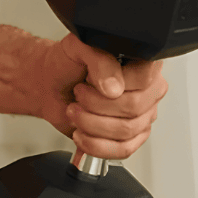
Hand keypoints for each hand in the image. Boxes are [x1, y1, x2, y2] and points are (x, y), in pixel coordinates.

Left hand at [35, 33, 166, 159]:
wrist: (50, 83)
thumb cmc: (66, 63)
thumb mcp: (78, 47)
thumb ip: (98, 59)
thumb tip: (114, 87)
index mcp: (141, 62)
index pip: (143, 79)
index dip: (114, 84)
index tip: (89, 81)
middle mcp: (146, 89)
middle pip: (133, 107)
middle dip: (96, 105)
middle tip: (79, 95)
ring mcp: (141, 114)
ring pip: (126, 130)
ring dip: (92, 124)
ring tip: (76, 112)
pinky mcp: (131, 136)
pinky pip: (123, 149)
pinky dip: (96, 145)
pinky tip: (82, 134)